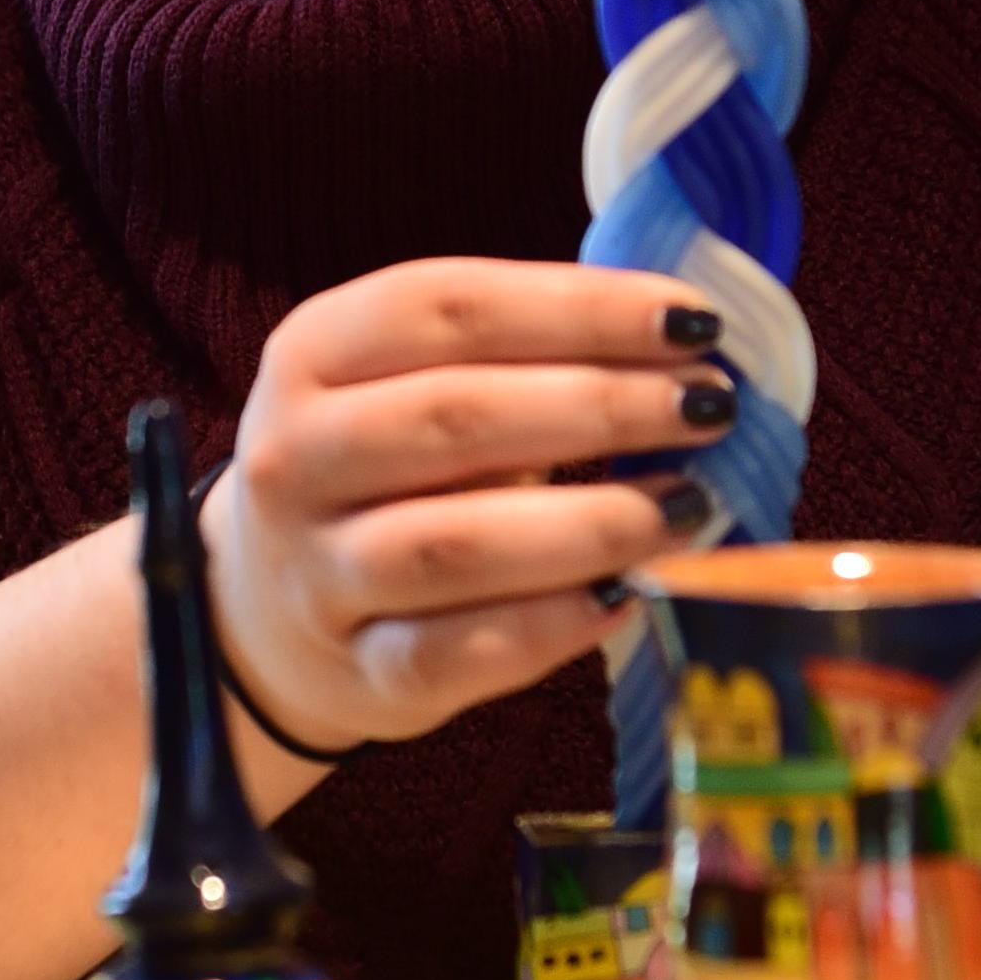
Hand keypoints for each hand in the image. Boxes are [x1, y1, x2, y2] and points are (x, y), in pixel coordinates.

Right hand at [201, 260, 739, 748]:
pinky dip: (552, 625)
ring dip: (592, 522)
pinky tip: (625, 594)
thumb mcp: (412, 382)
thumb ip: (524, 355)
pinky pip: (459, 652)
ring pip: (457, 545)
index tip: (694, 321)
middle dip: (604, 406)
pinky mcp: (359, 672)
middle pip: (457, 417)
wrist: (269, 607)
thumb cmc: (385, 467)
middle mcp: (295, 458)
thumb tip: (684, 345)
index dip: (582, 309)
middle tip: (710, 407)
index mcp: (312, 352)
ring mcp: (316, 573)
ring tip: (689, 503)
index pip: (452, 307)